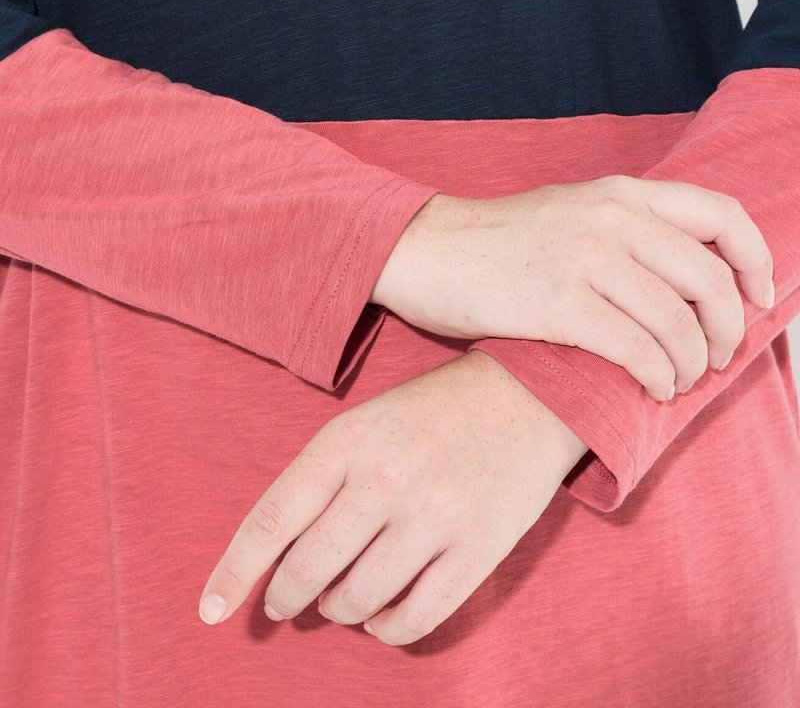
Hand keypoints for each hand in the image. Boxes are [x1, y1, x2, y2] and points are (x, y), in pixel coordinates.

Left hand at [197, 349, 588, 645]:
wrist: (529, 394)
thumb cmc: (433, 412)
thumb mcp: (366, 422)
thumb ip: (322, 480)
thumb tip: (276, 559)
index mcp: (349, 439)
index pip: (273, 519)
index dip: (234, 572)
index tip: (210, 610)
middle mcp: (386, 478)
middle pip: (307, 569)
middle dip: (285, 598)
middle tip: (285, 603)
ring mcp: (434, 516)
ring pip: (356, 600)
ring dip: (337, 610)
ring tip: (340, 599)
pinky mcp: (477, 550)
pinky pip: (413, 619)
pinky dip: (386, 630)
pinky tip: (381, 617)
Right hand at [370, 174, 774, 400]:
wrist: (427, 248)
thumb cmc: (499, 239)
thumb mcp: (573, 209)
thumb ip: (628, 226)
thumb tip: (689, 273)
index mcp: (621, 192)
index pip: (721, 215)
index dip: (755, 260)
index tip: (759, 297)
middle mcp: (611, 218)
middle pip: (709, 279)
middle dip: (728, 329)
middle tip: (718, 357)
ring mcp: (585, 258)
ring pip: (677, 322)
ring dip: (691, 363)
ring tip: (678, 380)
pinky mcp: (557, 303)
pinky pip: (636, 349)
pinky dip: (656, 376)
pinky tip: (652, 387)